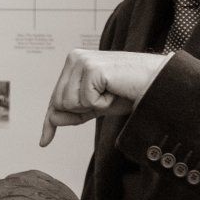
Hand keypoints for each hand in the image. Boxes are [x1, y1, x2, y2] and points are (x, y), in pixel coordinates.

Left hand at [40, 50, 168, 145]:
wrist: (155, 83)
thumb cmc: (128, 92)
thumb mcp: (96, 106)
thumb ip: (74, 113)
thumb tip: (52, 119)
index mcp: (73, 63)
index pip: (56, 97)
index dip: (50, 121)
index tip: (44, 141)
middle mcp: (74, 58)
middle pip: (60, 103)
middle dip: (82, 110)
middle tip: (107, 97)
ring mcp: (82, 61)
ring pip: (70, 103)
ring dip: (94, 105)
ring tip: (111, 92)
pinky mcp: (92, 69)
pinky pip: (87, 101)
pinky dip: (103, 103)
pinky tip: (115, 90)